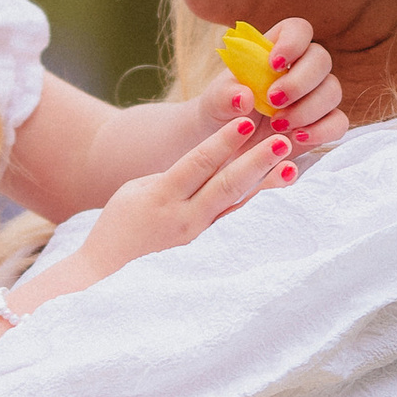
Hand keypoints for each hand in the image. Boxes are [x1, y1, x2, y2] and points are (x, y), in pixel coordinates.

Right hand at [52, 113, 297, 292]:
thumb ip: (173, 176)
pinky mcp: (206, 248)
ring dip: (265, 186)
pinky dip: (254, 205)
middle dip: (255, 163)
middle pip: (225, 187)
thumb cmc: (119, 224)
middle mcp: (184, 219)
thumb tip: (209, 165)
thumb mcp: (136, 190)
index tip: (245, 123)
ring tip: (291, 168)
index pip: (197, 164)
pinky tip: (276, 193)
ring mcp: (198, 237)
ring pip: (236, 206)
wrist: (106, 274)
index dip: (222, 143)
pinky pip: (232, 221)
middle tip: (281, 142)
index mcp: (162, 198)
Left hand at [204, 17, 348, 153]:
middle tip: (273, 101)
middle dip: (299, 81)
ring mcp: (316, 96)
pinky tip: (297, 138)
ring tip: (277, 125)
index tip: (274, 64)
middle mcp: (301, 69)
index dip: (293, 42)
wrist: (229, 146)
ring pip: (332, 91)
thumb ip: (225, 96)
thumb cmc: (223, 113)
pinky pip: (338, 122)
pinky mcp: (323, 124)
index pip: (298, 29)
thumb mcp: (215, 103)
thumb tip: (245, 97)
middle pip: (321, 59)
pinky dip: (322, 130)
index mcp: (275, 50)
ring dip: (308, 108)